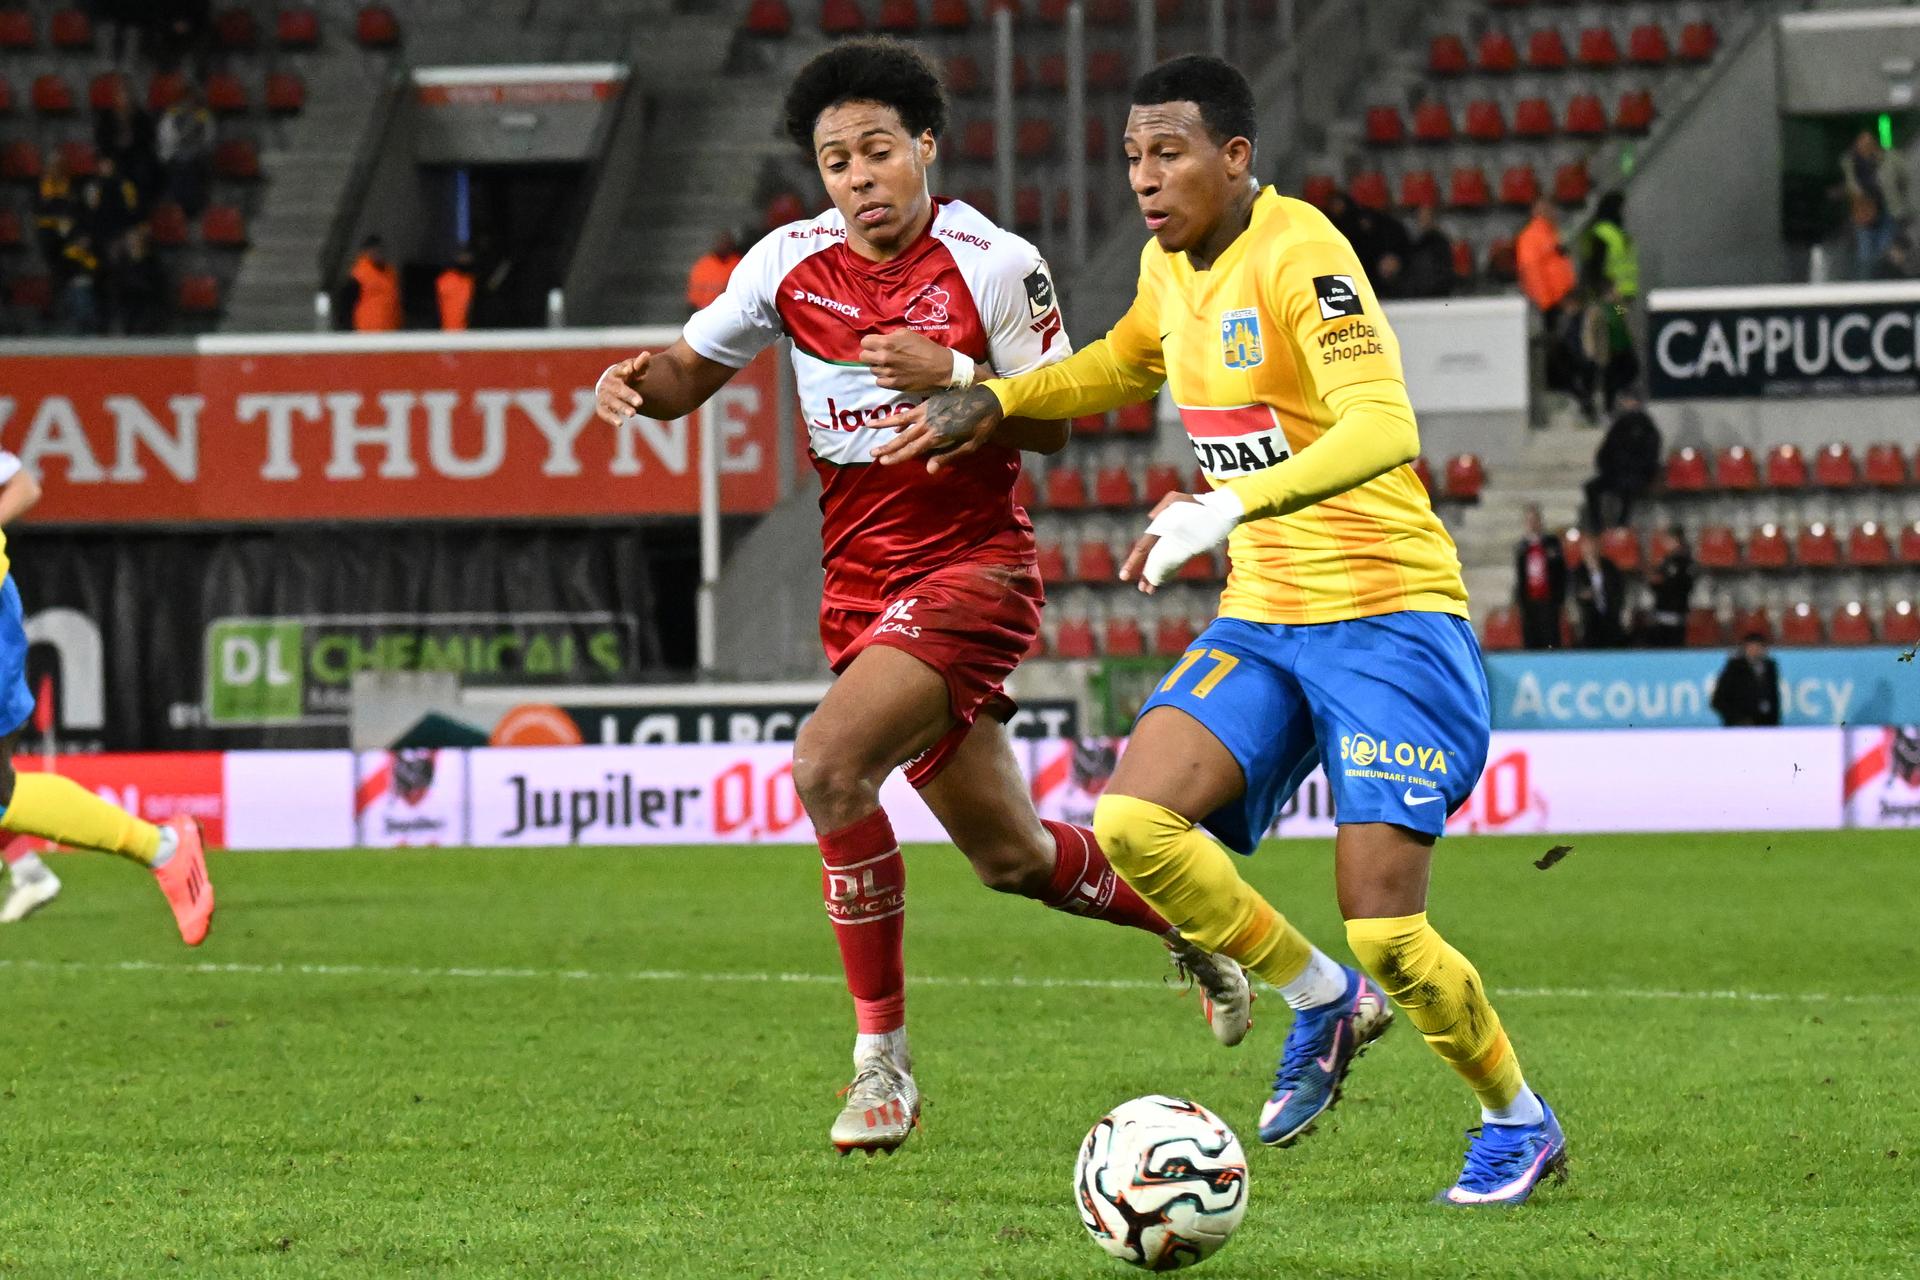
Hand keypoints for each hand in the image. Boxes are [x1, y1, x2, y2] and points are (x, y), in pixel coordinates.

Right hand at [595, 352, 649, 426]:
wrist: (612, 387)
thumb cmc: (627, 377)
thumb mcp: (634, 370)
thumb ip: (640, 364)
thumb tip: (647, 354)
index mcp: (615, 372)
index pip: (618, 369)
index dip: (622, 370)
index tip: (630, 370)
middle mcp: (607, 383)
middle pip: (617, 388)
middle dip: (628, 395)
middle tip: (640, 402)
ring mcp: (603, 395)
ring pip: (610, 401)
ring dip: (621, 407)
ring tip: (633, 414)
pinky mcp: (601, 407)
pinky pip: (604, 413)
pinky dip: (611, 418)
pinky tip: (620, 423)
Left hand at [859, 331, 961, 393]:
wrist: (940, 368)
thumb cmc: (925, 348)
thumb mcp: (907, 334)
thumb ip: (890, 336)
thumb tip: (880, 341)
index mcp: (887, 343)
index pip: (864, 342)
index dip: (870, 343)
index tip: (877, 345)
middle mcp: (884, 358)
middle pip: (863, 357)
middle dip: (871, 355)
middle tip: (881, 355)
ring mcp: (887, 373)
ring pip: (872, 369)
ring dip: (879, 367)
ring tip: (891, 365)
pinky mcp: (892, 385)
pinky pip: (879, 381)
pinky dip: (884, 378)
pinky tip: (894, 375)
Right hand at [869, 385, 1003, 473]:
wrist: (989, 397)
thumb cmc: (982, 425)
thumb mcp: (970, 445)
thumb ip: (948, 456)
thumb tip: (928, 469)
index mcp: (938, 435)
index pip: (913, 449)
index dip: (897, 456)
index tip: (883, 462)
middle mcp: (929, 422)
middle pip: (904, 437)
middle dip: (887, 446)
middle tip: (872, 453)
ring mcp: (928, 410)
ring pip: (901, 421)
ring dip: (885, 426)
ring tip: (869, 427)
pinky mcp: (930, 402)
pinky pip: (910, 411)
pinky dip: (899, 416)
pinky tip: (892, 422)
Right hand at [1120, 491, 1241, 593]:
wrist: (1217, 509)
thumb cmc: (1195, 502)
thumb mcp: (1177, 499)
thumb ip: (1163, 506)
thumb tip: (1150, 518)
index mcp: (1158, 529)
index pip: (1142, 547)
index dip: (1133, 562)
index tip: (1124, 576)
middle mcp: (1163, 538)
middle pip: (1150, 559)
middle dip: (1144, 574)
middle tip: (1142, 589)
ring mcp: (1174, 544)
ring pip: (1160, 563)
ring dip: (1154, 577)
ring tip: (1149, 591)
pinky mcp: (1185, 548)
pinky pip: (1173, 563)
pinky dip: (1167, 573)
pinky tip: (1162, 582)